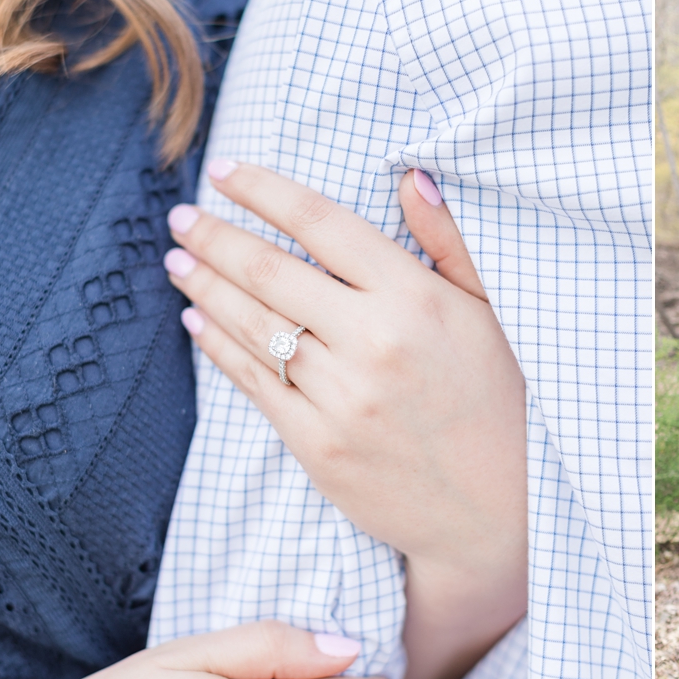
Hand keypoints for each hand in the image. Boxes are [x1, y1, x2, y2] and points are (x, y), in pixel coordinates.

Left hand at [163, 163, 528, 678]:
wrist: (499, 508)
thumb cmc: (498, 400)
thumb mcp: (489, 311)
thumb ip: (446, 241)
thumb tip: (409, 176)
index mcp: (416, 300)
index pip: (324, 224)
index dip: (266, 191)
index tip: (226, 171)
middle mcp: (374, 342)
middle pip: (272, 272)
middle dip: (216, 236)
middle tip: (182, 216)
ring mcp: (342, 398)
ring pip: (253, 326)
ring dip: (206, 287)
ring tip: (179, 261)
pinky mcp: (318, 446)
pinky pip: (256, 385)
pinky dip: (219, 347)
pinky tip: (198, 320)